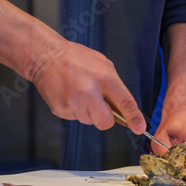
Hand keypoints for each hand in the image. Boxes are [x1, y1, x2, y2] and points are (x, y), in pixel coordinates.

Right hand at [0, 0, 145, 133]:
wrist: (46, 57)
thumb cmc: (77, 59)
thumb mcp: (103, 65)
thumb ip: (115, 86)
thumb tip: (123, 108)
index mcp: (104, 78)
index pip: (125, 102)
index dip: (134, 117)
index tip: (139, 128)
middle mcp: (89, 92)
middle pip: (105, 122)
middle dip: (106, 119)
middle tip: (101, 107)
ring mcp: (73, 102)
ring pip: (89, 121)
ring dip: (89, 112)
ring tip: (81, 93)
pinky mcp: (61, 109)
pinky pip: (75, 118)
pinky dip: (76, 110)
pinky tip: (71, 95)